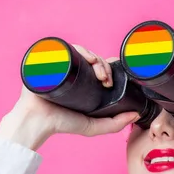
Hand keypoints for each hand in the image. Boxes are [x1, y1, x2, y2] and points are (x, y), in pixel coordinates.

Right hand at [0, 47, 137, 150]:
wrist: (37, 120)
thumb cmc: (61, 123)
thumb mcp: (93, 126)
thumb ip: (115, 124)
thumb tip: (136, 115)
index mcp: (84, 83)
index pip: (100, 68)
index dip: (111, 68)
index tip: (118, 77)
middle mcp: (74, 72)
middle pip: (94, 60)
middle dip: (105, 67)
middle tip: (107, 80)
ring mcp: (63, 64)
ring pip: (84, 53)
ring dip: (96, 59)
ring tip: (100, 74)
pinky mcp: (51, 59)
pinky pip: (68, 47)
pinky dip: (81, 49)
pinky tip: (89, 59)